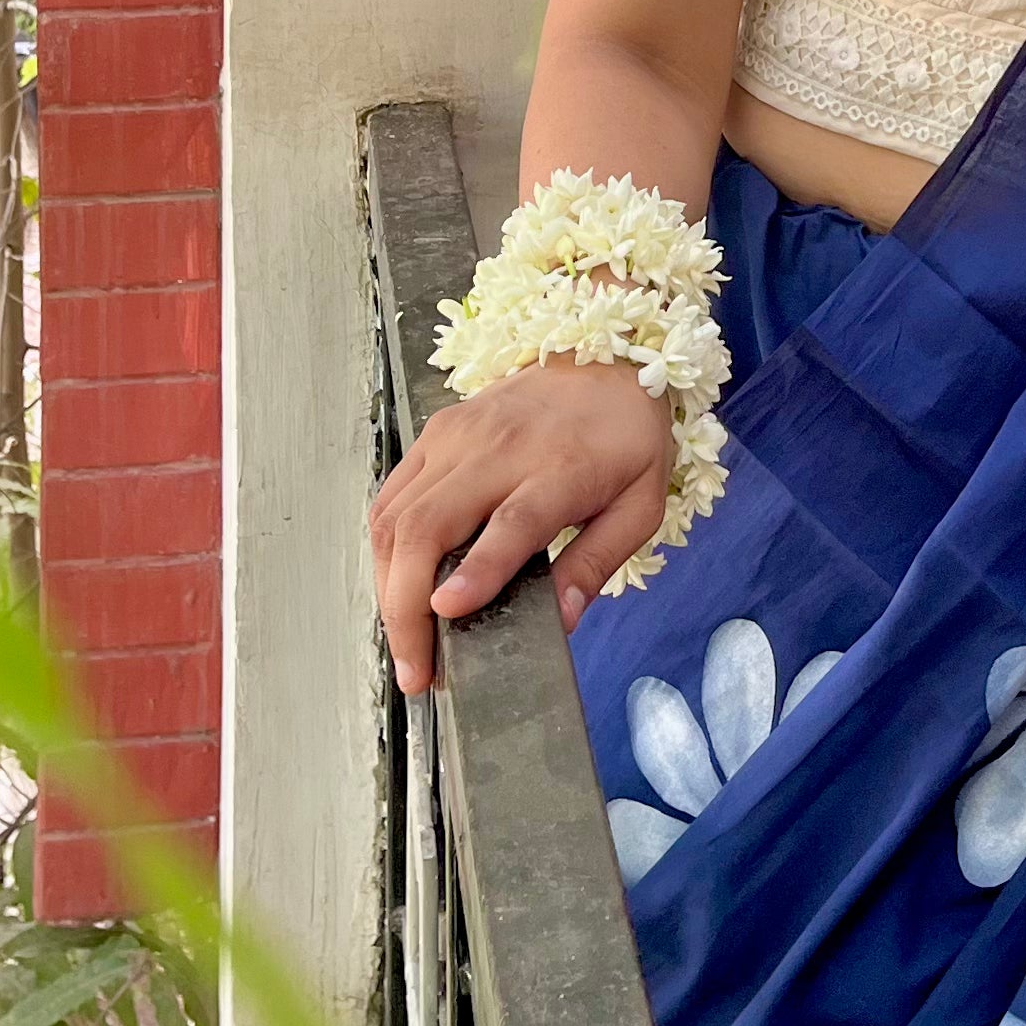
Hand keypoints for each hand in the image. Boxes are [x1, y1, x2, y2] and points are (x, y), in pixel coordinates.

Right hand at [367, 356, 672, 692]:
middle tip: (416, 669)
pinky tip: (396, 587)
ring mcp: (458, 437)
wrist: (605, 356)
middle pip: (428, 526)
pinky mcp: (435, 433)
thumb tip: (563, 619)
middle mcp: (499, 449)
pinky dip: (384, 549)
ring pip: (396, 516)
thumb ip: (598, 562)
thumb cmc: (625, 437)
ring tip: (405, 642)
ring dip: (388, 586)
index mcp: (560, 469)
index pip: (510, 523)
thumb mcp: (640, 504)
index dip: (476, 570)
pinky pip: (391, 496)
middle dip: (406, 606)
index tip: (447, 612)